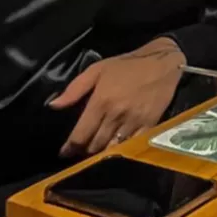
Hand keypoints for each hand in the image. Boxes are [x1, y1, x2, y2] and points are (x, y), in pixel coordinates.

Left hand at [50, 38, 184, 155]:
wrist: (162, 63)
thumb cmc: (127, 65)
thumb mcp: (96, 70)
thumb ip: (74, 89)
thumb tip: (54, 106)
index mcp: (101, 102)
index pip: (81, 134)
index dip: (70, 147)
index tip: (64, 152)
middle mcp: (116, 115)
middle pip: (96, 144)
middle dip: (85, 150)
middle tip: (81, 151)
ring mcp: (134, 121)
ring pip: (113, 148)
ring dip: (103, 152)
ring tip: (97, 152)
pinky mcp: (150, 124)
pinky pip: (133, 144)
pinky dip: (123, 150)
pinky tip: (118, 149)